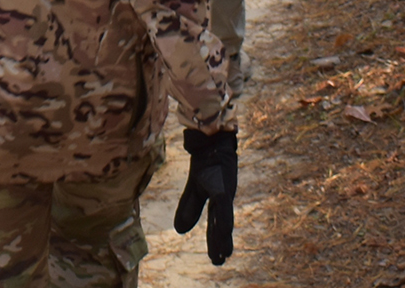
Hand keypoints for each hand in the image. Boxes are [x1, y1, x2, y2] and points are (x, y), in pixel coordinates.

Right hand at [173, 127, 237, 264]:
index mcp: (216, 202)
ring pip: (223, 219)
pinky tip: (224, 229)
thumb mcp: (195, 189)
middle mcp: (223, 200)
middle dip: (220, 244)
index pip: (215, 226)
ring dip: (222, 236)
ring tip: (224, 253)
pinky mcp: (222, 185)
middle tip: (220, 262)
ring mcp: (224, 193)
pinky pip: (222, 204)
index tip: (217, 259)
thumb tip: (179, 231)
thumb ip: (189, 208)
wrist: (210, 143)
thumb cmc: (206, 164)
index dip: (215, 243)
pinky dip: (223, 217)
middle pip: (220, 226)